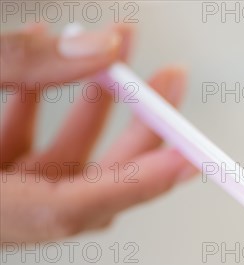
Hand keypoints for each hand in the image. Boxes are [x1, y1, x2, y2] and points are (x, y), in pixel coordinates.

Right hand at [0, 25, 196, 242]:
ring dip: (92, 110)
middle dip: (136, 130)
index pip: (77, 209)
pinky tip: (46, 73)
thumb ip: (25, 63)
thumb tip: (101, 49)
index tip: (191, 159)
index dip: (140, 182)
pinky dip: (41, 113)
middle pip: (87, 185)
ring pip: (60, 164)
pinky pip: (24, 152)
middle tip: (168, 84)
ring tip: (113, 58)